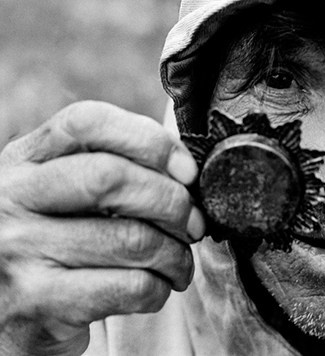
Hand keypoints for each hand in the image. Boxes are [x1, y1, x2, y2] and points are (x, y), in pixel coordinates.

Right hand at [0, 101, 204, 355]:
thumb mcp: (61, 194)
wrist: (4, 315)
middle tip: (193, 225)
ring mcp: (18, 250)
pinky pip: (129, 287)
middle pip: (112, 178)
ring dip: (175, 254)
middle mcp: (11, 197)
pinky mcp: (36, 303)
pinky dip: (160, 289)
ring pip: (132, 239)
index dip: (150, 140)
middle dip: (173, 202)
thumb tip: (186, 173)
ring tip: (179, 262)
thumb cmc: (52, 245)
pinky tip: (158, 288)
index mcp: (24, 159)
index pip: (88, 122)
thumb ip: (112, 167)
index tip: (187, 171)